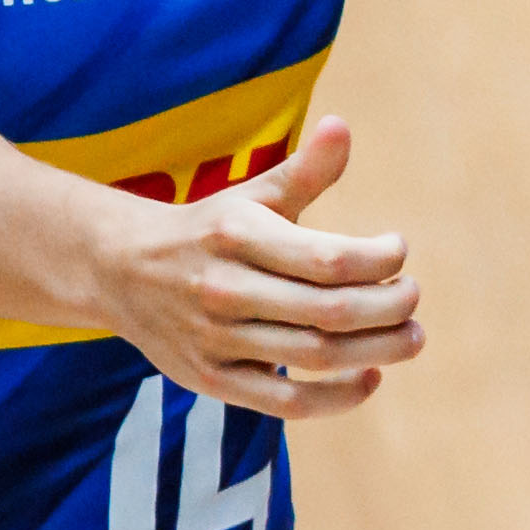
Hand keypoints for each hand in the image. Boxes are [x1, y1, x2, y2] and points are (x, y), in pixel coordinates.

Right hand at [91, 117, 418, 418]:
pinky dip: (337, 397)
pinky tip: (370, 376)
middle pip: (332, 310)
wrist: (116, 269)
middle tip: (413, 298)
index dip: (383, 260)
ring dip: (378, 350)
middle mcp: (224, 289)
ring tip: (411, 336)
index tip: (398, 251)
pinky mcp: (211, 379)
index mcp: (237, 237)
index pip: (331, 259)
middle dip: (391, 307)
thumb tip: (344, 126)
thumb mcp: (249, 197)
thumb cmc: (208, 229)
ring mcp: (215, 339)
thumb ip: (303, 172)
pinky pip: (286, 403)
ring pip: (315, 356)